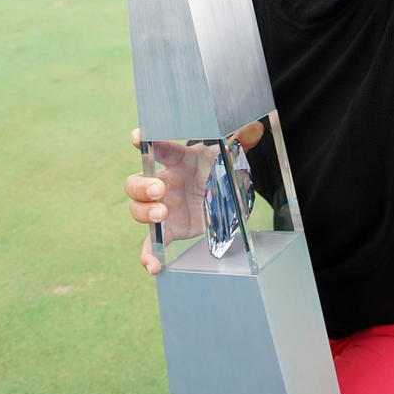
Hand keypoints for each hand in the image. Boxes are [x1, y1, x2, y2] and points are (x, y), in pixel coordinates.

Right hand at [124, 121, 263, 274]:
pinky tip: (153, 266)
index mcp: (178, 160)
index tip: (138, 137)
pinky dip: (149, 255)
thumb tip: (257, 128)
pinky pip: (152, 243)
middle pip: (137, 182)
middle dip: (142, 186)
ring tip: (161, 215)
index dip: (146, 140)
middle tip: (159, 190)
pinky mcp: (170, 230)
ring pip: (138, 209)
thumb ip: (241, 142)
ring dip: (144, 212)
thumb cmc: (218, 170)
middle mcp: (164, 182)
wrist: (223, 195)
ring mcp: (163, 207)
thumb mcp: (229, 157)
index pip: (159, 148)